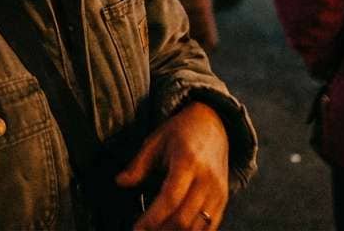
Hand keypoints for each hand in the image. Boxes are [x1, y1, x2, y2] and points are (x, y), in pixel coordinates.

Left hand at [116, 102, 229, 230]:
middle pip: (184, 218)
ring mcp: (218, 191)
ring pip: (198, 227)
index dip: (153, 218)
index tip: (137, 229)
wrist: (213, 123)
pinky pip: (210, 226)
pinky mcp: (223, 199)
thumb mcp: (157, 140)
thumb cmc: (181, 130)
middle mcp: (206, 179)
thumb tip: (120, 182)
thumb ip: (139, 164)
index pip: (170, 198)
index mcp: (187, 161)